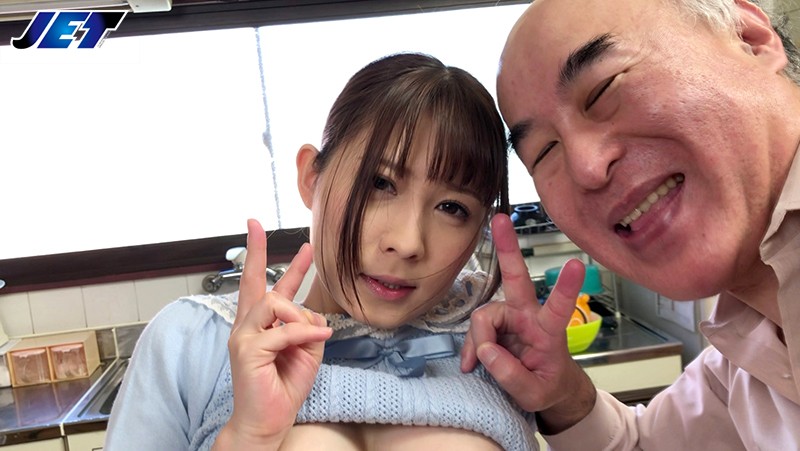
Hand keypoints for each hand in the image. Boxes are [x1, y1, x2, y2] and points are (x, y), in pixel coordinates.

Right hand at [216, 219, 331, 449]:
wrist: (268, 421)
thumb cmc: (283, 387)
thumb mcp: (306, 350)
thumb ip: (307, 325)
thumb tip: (309, 312)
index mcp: (260, 324)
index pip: (261, 284)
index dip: (261, 255)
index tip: (259, 228)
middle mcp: (246, 326)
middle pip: (255, 282)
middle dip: (256, 250)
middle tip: (255, 224)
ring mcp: (243, 337)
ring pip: (274, 303)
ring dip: (300, 316)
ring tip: (313, 333)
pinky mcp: (247, 351)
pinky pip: (284, 331)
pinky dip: (305, 333)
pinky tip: (319, 336)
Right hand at [460, 214, 595, 433]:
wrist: (546, 388)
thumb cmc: (547, 386)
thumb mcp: (534, 394)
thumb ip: (511, 375)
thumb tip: (485, 350)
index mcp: (549, 332)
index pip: (560, 307)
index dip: (567, 287)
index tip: (577, 264)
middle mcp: (528, 316)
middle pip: (516, 279)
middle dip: (508, 249)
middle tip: (501, 219)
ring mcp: (510, 318)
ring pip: (483, 317)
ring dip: (476, 340)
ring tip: (474, 365)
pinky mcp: (496, 324)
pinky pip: (475, 329)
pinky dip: (470, 347)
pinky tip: (470, 363)